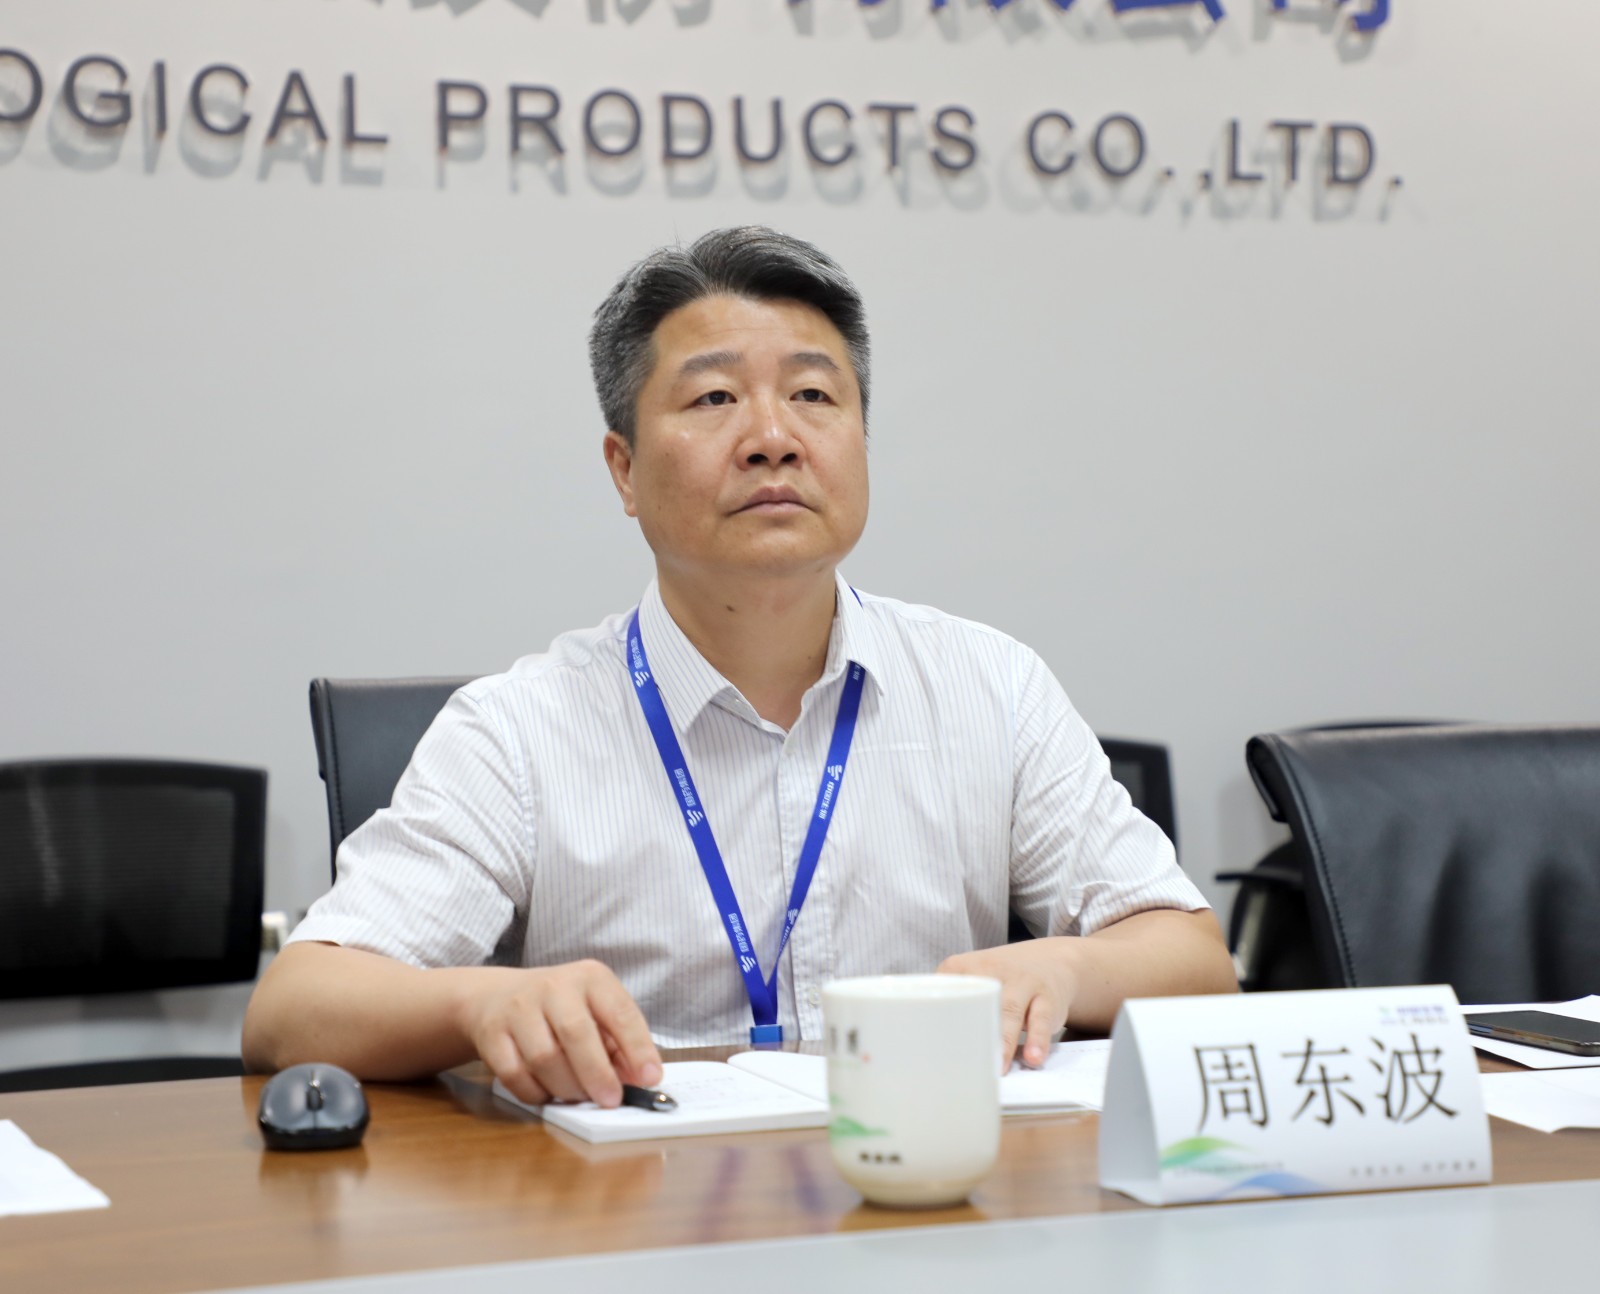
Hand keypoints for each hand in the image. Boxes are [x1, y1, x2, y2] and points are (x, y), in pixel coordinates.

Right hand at [462, 959, 661, 1108]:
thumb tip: (639, 1080)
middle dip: (597, 1074)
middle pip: (577, 1034)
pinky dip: (536, 1093)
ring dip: (567, 1087)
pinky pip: (515, 1074)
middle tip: (611, 1100)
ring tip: (579, 1096)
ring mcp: (518, 1008)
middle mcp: (554, 986)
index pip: (620, 1011)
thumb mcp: (595, 1011)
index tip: (651, 1078)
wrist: (495, 997)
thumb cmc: (560, 1009)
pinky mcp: (492, 1034)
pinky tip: (548, 1092)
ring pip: (545, 1058)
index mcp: (590, 977)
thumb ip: (619, 1045)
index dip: (638, 1048)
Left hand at [938, 941, 1079, 1072]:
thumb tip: (925, 1045)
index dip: (936, 1018)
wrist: (1053, 961)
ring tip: (998, 1068)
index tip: (928, 1047)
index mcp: (963, 967)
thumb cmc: (1000, 980)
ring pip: (1009, 1011)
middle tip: (960, 1063)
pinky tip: (1033, 1058)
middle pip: (977, 1002)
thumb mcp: (973, 978)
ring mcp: (1021, 982)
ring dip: (1004, 1041)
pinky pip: (1041, 1019)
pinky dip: (1037, 1040)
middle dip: (970, 1031)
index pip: (944, 991)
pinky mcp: (1046, 998)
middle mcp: (992, 970)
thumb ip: (950, 1004)